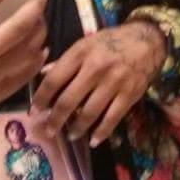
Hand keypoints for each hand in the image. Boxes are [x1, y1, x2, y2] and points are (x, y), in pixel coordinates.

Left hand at [31, 22, 165, 146]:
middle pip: (68, 100)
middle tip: (48, 130)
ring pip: (89, 112)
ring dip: (76, 128)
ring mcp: (113, 83)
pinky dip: (101, 132)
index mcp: (80, 53)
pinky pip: (112, 118)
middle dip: (55, 119)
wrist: (146, 40)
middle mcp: (95, 68)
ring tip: (69, 134)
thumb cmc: (111, 41)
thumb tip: (44, 74)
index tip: (34, 110)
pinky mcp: (129, 95)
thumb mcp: (86, 43)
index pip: (55, 79)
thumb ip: (66, 59)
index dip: (42, 97)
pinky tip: (93, 140)